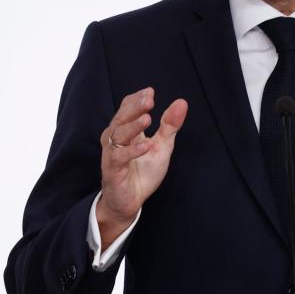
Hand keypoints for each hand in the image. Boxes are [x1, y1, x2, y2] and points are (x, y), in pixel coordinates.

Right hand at [97, 87, 187, 248]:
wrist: (130, 201)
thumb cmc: (143, 172)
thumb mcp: (162, 146)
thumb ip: (169, 125)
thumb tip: (182, 103)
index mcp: (127, 130)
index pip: (127, 108)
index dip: (137, 99)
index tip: (150, 92)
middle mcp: (116, 138)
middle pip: (121, 117)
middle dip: (134, 107)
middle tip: (149, 99)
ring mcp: (112, 153)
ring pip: (118, 135)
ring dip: (133, 126)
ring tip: (148, 119)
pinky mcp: (112, 169)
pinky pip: (120, 157)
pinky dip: (132, 151)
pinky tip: (146, 145)